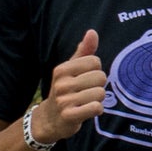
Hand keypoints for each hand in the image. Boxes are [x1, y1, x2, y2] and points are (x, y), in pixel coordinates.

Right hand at [32, 29, 106, 143]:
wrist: (50, 119)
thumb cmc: (66, 90)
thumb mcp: (71, 69)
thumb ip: (84, 51)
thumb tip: (92, 32)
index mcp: (62, 69)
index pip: (95, 61)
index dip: (95, 71)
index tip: (85, 79)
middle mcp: (61, 83)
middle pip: (100, 77)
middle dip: (98, 86)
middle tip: (86, 92)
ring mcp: (65, 100)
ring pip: (101, 93)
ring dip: (98, 99)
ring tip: (85, 102)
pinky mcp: (70, 116)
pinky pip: (97, 107)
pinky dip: (97, 110)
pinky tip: (87, 111)